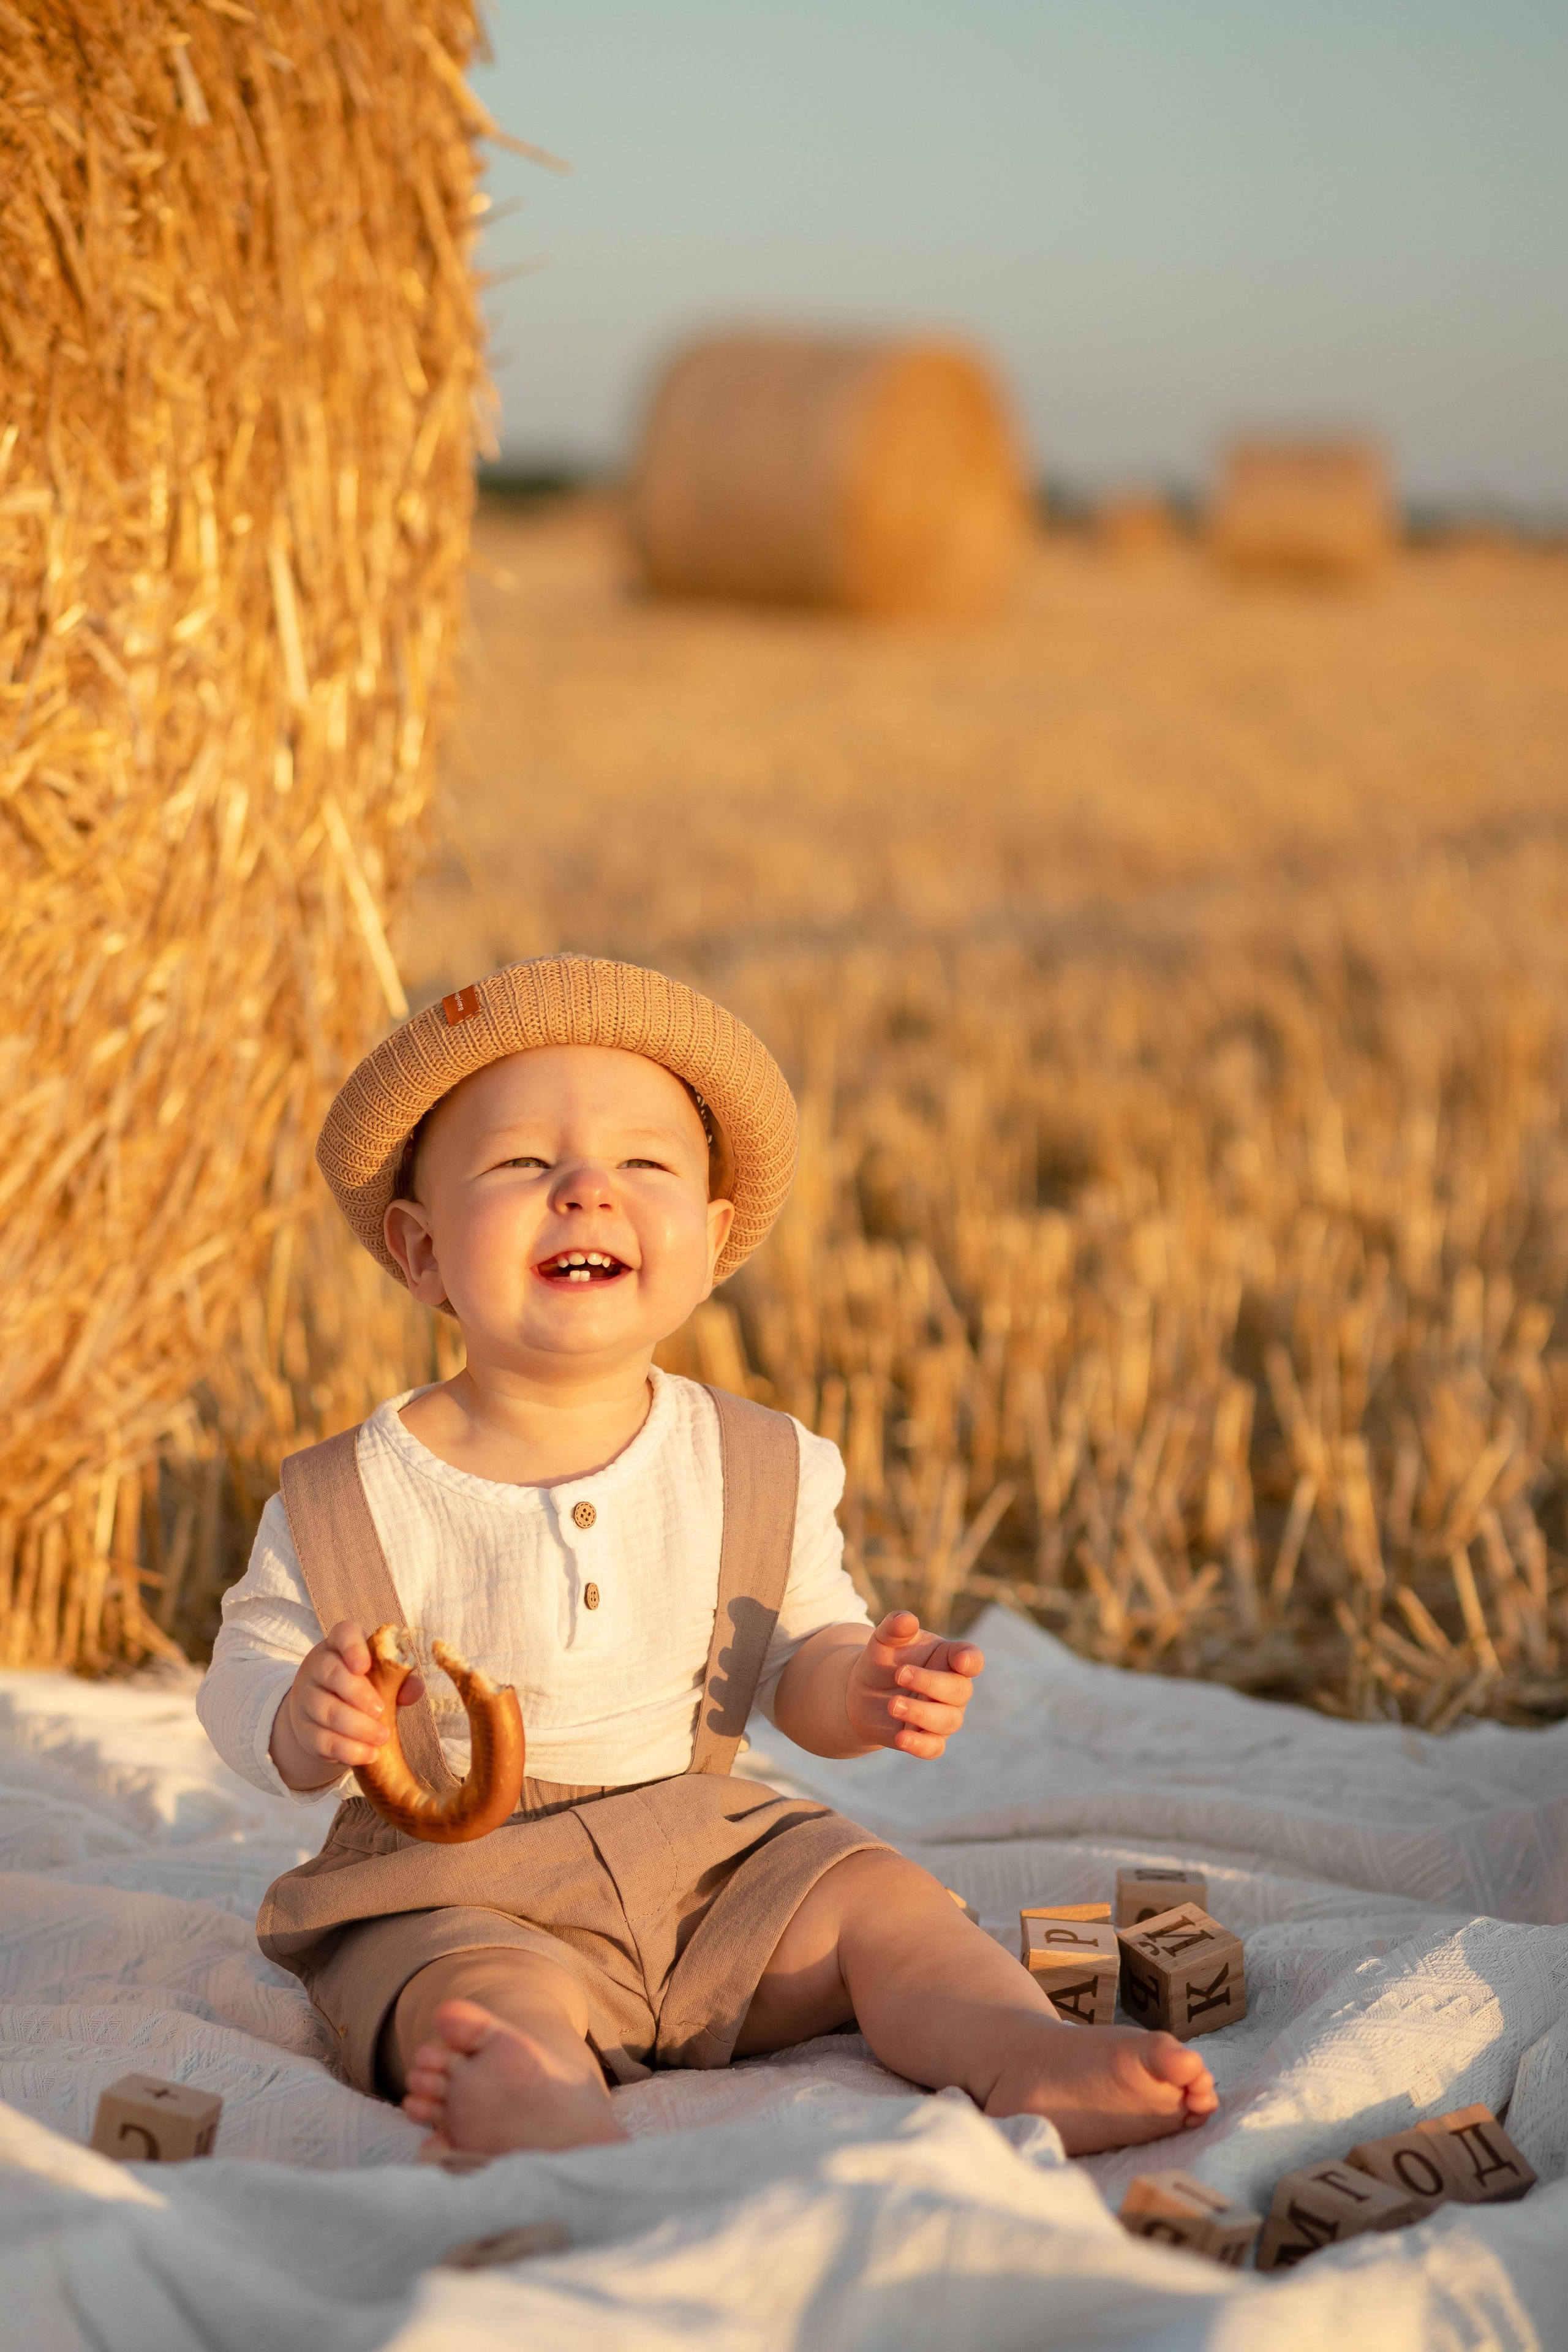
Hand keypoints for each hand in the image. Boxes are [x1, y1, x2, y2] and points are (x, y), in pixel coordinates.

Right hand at [268, 1619, 425, 1791]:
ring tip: (382, 1737)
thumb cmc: (361, 1687)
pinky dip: (348, 1749)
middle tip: (380, 1711)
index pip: (343, 1634)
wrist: (322, 1715)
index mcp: (340, 1645)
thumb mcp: (379, 1677)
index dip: (353, 1648)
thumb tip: (414, 1689)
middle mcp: (318, 1667)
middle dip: (357, 1693)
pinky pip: (323, 1740)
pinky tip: (369, 1754)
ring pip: (326, 1710)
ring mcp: (307, 1698)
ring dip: (356, 1726)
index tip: (364, 1666)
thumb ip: (398, 1679)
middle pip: (331, 1673)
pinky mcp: (305, 1730)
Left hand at [844, 1610, 983, 1758]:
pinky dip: (920, 1745)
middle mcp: (953, 1688)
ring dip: (921, 1713)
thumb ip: (895, 1627)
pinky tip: (901, 1738)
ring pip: (949, 1720)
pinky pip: (934, 1748)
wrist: (862, 1692)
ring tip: (892, 1705)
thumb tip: (906, 1619)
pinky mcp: (928, 1739)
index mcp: (949, 1658)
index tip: (961, 1662)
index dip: (970, 1661)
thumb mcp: (885, 1640)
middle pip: (960, 1691)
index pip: (971, 1659)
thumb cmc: (883, 1660)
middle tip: (899, 1674)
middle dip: (931, 1684)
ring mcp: (943, 1716)